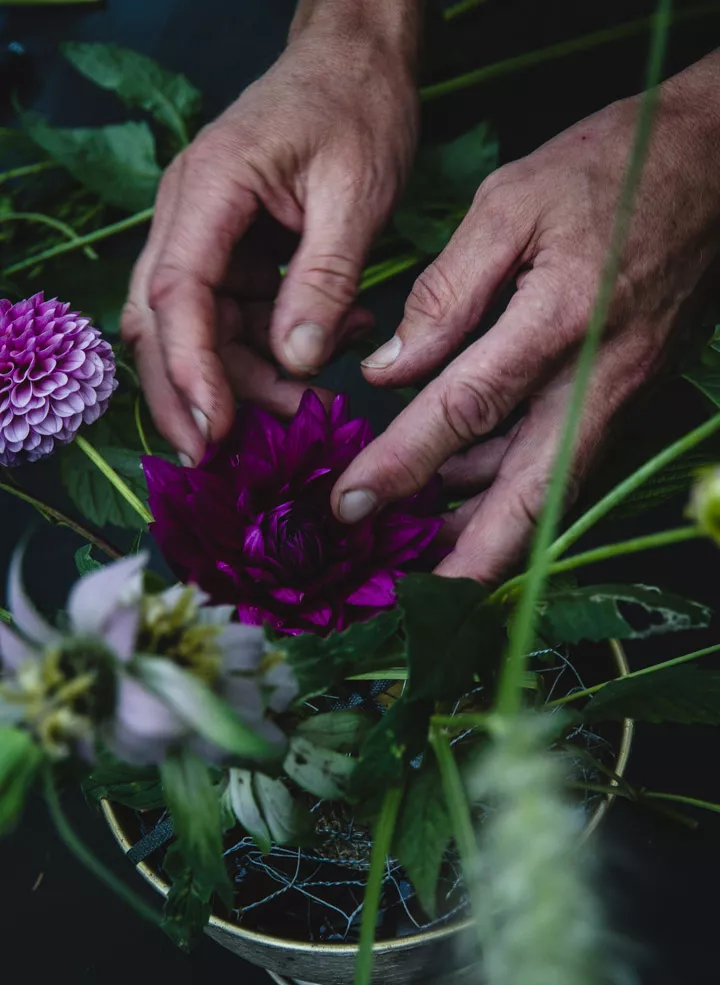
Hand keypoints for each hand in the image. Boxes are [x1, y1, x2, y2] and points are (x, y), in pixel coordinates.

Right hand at [122, 3, 418, 463]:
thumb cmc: (357, 109)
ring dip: (240, 381)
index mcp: (209, 190)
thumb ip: (325, 279)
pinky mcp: (231, 254)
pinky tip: (320, 359)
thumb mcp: (356, 194)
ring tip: (307, 403)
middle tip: (221, 457)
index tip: (214, 431)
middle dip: (185, 394)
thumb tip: (297, 360)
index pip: (176, 294)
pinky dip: (267, 354)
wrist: (356, 63)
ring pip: (195, 332)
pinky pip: (232, 321)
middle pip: (159, 322)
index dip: (190, 370)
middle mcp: (189, 217)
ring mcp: (205, 237)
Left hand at [332, 54, 719, 583]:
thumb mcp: (512, 202)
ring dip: (485, 528)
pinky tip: (460, 488)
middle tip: (412, 599)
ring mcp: (616, 397)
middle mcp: (596, 382)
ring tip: (418, 549)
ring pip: (545, 489)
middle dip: (469, 556)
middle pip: (529, 495)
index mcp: (561, 323)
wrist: (714, 167)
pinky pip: (559, 459)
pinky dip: (508, 484)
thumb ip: (447, 291)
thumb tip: (391, 369)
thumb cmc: (610, 170)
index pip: (467, 410)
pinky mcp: (621, 398)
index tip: (351, 502)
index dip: (404, 463)